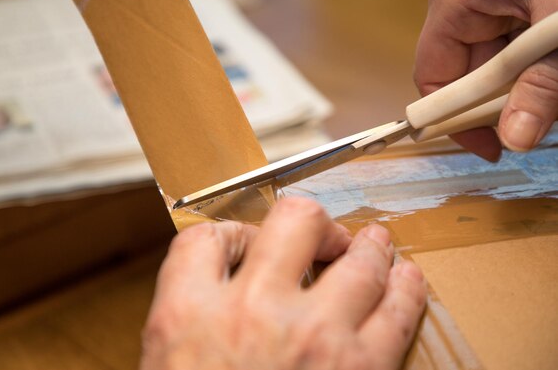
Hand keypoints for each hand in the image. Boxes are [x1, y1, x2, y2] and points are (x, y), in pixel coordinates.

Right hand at [141, 197, 425, 369]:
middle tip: (318, 236)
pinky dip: (408, 287)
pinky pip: (398, 309)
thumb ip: (187, 324)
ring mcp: (314, 337)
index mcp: (187, 316)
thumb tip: (215, 289)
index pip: (206, 237)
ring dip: (369, 246)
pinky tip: (407, 279)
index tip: (244, 243)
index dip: (228, 231)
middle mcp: (251, 312)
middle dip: (309, 221)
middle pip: (293, 221)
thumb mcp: (167, 369)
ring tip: (374, 243)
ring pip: (359, 257)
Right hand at [414, 0, 557, 160]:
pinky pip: (515, 28)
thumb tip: (517, 138)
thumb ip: (543, 85)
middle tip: (544, 115)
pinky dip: (537, 52)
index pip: (433, 76)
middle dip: (503, 97)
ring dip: (528, 75)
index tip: (492, 147)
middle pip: (466, 66)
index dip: (455, 119)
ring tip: (557, 76)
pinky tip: (556, 55)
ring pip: (496, 50)